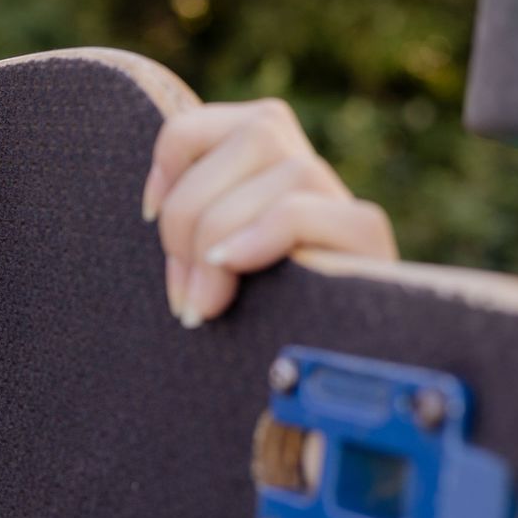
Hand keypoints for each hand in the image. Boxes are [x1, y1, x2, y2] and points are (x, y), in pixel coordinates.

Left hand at [140, 97, 398, 327]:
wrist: (316, 393)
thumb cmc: (245, 328)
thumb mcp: (205, 266)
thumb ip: (193, 225)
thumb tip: (155, 204)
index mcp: (262, 167)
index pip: (203, 124)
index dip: (170, 161)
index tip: (148, 215)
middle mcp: (307, 173)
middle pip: (252, 135)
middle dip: (194, 210)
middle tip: (183, 289)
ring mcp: (344, 206)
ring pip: (286, 169)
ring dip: (223, 233)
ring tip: (204, 303)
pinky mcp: (369, 242)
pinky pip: (307, 209)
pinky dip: (261, 233)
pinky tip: (233, 270)